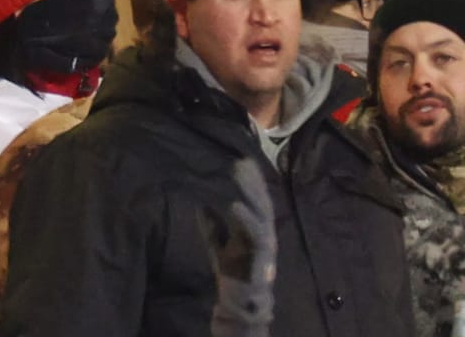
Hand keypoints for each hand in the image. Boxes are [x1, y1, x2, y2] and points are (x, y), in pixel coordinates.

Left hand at [204, 158, 275, 331]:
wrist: (240, 304)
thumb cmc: (231, 271)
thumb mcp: (217, 242)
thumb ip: (210, 222)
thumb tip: (200, 201)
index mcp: (254, 227)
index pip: (255, 199)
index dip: (250, 180)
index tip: (242, 160)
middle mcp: (263, 232)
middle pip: (260, 201)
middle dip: (252, 180)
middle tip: (241, 160)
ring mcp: (265, 245)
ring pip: (262, 213)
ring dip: (251, 192)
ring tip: (239, 173)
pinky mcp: (261, 257)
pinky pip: (257, 235)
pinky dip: (247, 219)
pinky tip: (235, 205)